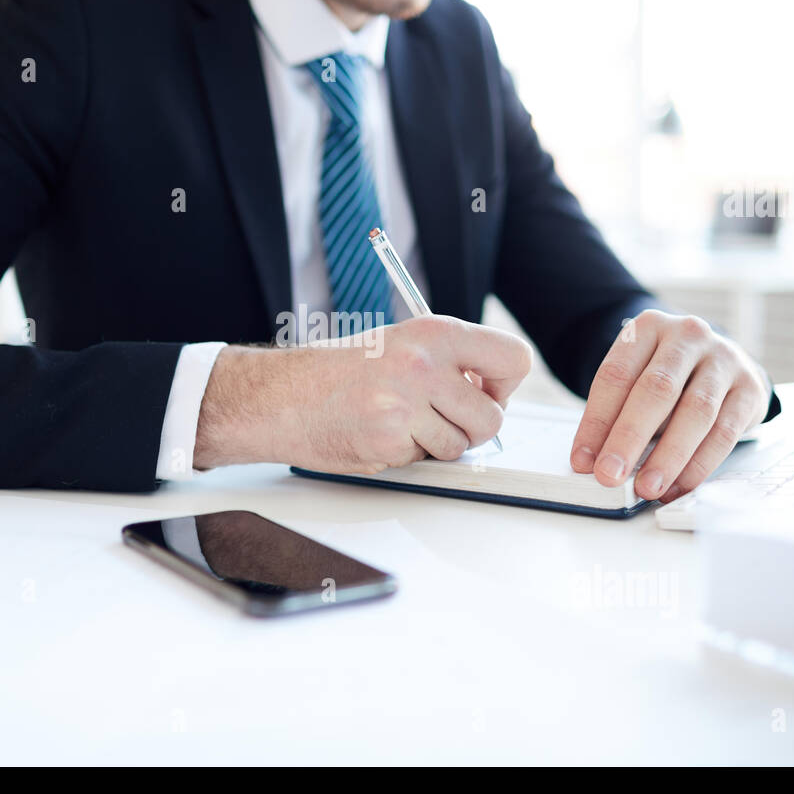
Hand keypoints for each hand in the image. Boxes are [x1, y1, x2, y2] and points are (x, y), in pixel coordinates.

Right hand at [194, 316, 531, 472]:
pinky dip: (406, 456)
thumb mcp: (400, 344)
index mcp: (434, 332)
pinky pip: (424, 462)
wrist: (280, 396)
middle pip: (493, 417)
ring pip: (460, 446)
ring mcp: (407, 405)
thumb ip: (448, 362)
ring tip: (401, 425)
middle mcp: (425, 364)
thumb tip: (493, 391)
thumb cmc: (337, 372)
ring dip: (437, 446)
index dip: (505, 385)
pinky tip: (378, 436)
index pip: (513, 358)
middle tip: (442, 420)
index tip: (485, 392)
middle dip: (473, 429)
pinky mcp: (389, 441)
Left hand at [569, 309, 769, 501]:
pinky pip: (725, 432)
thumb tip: (593, 463)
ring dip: (668, 457)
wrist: (719, 361)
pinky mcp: (750, 388)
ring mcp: (724, 359)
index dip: (596, 421)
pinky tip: (679, 485)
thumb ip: (615, 416)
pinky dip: (699, 464)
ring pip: (695, 412)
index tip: (582, 461)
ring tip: (646, 488)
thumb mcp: (635, 381)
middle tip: (609, 475)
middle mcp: (688, 336)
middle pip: (656, 389)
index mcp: (648, 327)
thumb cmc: (667, 376)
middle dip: (629, 438)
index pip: (616, 376)